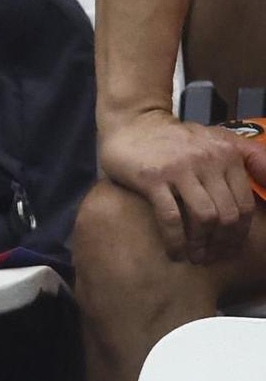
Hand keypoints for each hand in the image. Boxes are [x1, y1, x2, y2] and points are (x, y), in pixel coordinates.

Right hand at [97, 110, 265, 262]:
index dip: (239, 234)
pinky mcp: (153, 178)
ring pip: (204, 218)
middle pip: (227, 215)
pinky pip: (171, 217)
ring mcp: (181, 169)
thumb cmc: (174, 139)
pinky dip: (175, 241)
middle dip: (221, 243)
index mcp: (228, 154)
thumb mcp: (216, 139)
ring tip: (193, 256)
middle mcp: (209, 160)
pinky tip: (174, 252)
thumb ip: (248, 156)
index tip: (228, 248)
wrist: (132, 124)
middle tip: (210, 257)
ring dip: (200, 245)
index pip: (244, 204)